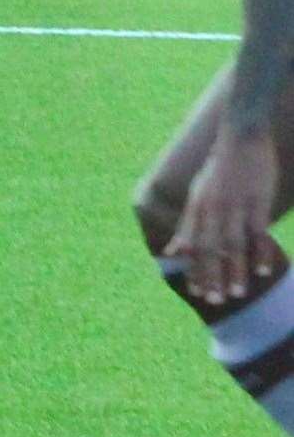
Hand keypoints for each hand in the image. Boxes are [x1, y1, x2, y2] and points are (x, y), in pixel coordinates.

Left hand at [166, 130, 280, 303]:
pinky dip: (260, 251)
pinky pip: (258, 231)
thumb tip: (174, 251)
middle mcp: (212, 209)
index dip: (194, 268)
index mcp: (197, 208)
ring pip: (234, 244)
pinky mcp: (257, 201)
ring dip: (236, 271)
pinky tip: (263, 270)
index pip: (194, 245)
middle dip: (212, 276)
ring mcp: (235, 206)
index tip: (195, 291)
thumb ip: (188, 225)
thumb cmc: (219, 168)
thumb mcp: (197, 195)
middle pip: (211, 249)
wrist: (240, 135)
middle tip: (215, 300)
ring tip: (238, 293)